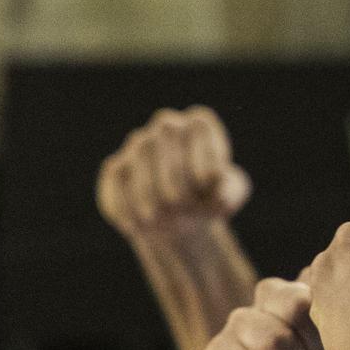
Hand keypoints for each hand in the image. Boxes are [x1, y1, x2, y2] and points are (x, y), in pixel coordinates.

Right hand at [98, 107, 251, 240]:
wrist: (182, 220)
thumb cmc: (210, 199)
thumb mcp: (231, 196)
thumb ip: (232, 190)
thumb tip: (220, 195)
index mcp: (200, 125)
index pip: (198, 127)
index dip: (202, 155)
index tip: (207, 185)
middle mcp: (167, 126)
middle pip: (165, 136)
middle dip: (173, 175)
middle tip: (181, 203)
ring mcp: (139, 144)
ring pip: (138, 157)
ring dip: (148, 192)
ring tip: (160, 217)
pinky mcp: (116, 168)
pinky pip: (116, 180)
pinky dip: (127, 203)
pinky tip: (138, 223)